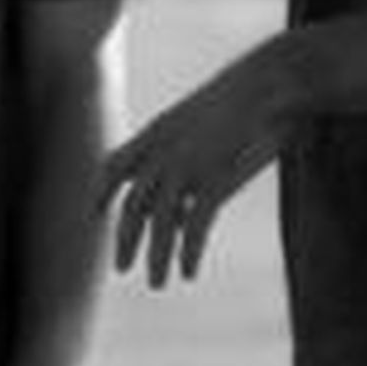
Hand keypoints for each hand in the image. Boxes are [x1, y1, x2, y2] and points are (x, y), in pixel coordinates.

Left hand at [103, 49, 292, 286]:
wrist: (272, 81)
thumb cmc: (248, 99)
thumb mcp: (205, 121)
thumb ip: (185, 154)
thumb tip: (181, 197)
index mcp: (158, 131)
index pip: (115, 164)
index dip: (101, 190)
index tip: (93, 212)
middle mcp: (164, 150)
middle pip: (132, 204)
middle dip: (125, 240)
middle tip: (121, 269)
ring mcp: (186, 165)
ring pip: (160, 223)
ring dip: (156, 257)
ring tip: (157, 284)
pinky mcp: (214, 178)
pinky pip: (194, 226)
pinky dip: (189, 252)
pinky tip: (189, 273)